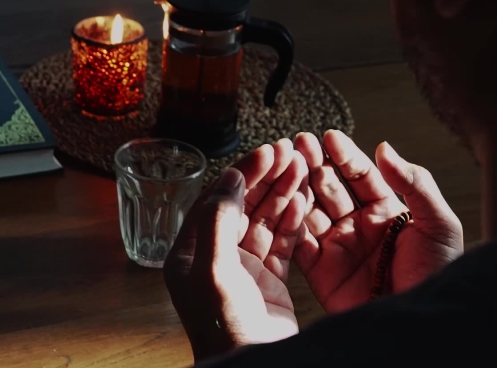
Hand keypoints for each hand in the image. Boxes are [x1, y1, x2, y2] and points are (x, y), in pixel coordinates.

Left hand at [164, 140, 307, 362]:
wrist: (255, 363)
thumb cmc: (225, 326)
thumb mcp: (213, 270)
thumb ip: (218, 221)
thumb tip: (229, 179)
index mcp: (191, 252)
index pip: (216, 200)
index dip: (241, 174)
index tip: (265, 153)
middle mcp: (216, 256)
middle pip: (242, 205)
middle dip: (265, 177)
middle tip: (288, 150)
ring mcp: (244, 268)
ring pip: (264, 219)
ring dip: (282, 192)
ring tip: (302, 165)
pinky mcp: (270, 280)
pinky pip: (281, 241)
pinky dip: (293, 219)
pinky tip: (305, 198)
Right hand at [294, 131, 463, 313]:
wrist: (419, 330)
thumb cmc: (437, 276)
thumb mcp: (439, 226)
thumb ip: (415, 184)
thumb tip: (385, 148)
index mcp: (388, 213)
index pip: (362, 176)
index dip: (345, 156)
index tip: (328, 137)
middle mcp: (359, 227)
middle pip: (331, 188)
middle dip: (314, 164)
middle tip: (297, 142)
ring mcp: (338, 249)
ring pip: (311, 210)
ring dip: (297, 186)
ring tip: (285, 164)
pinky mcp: (321, 273)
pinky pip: (300, 242)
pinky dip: (289, 222)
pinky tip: (283, 200)